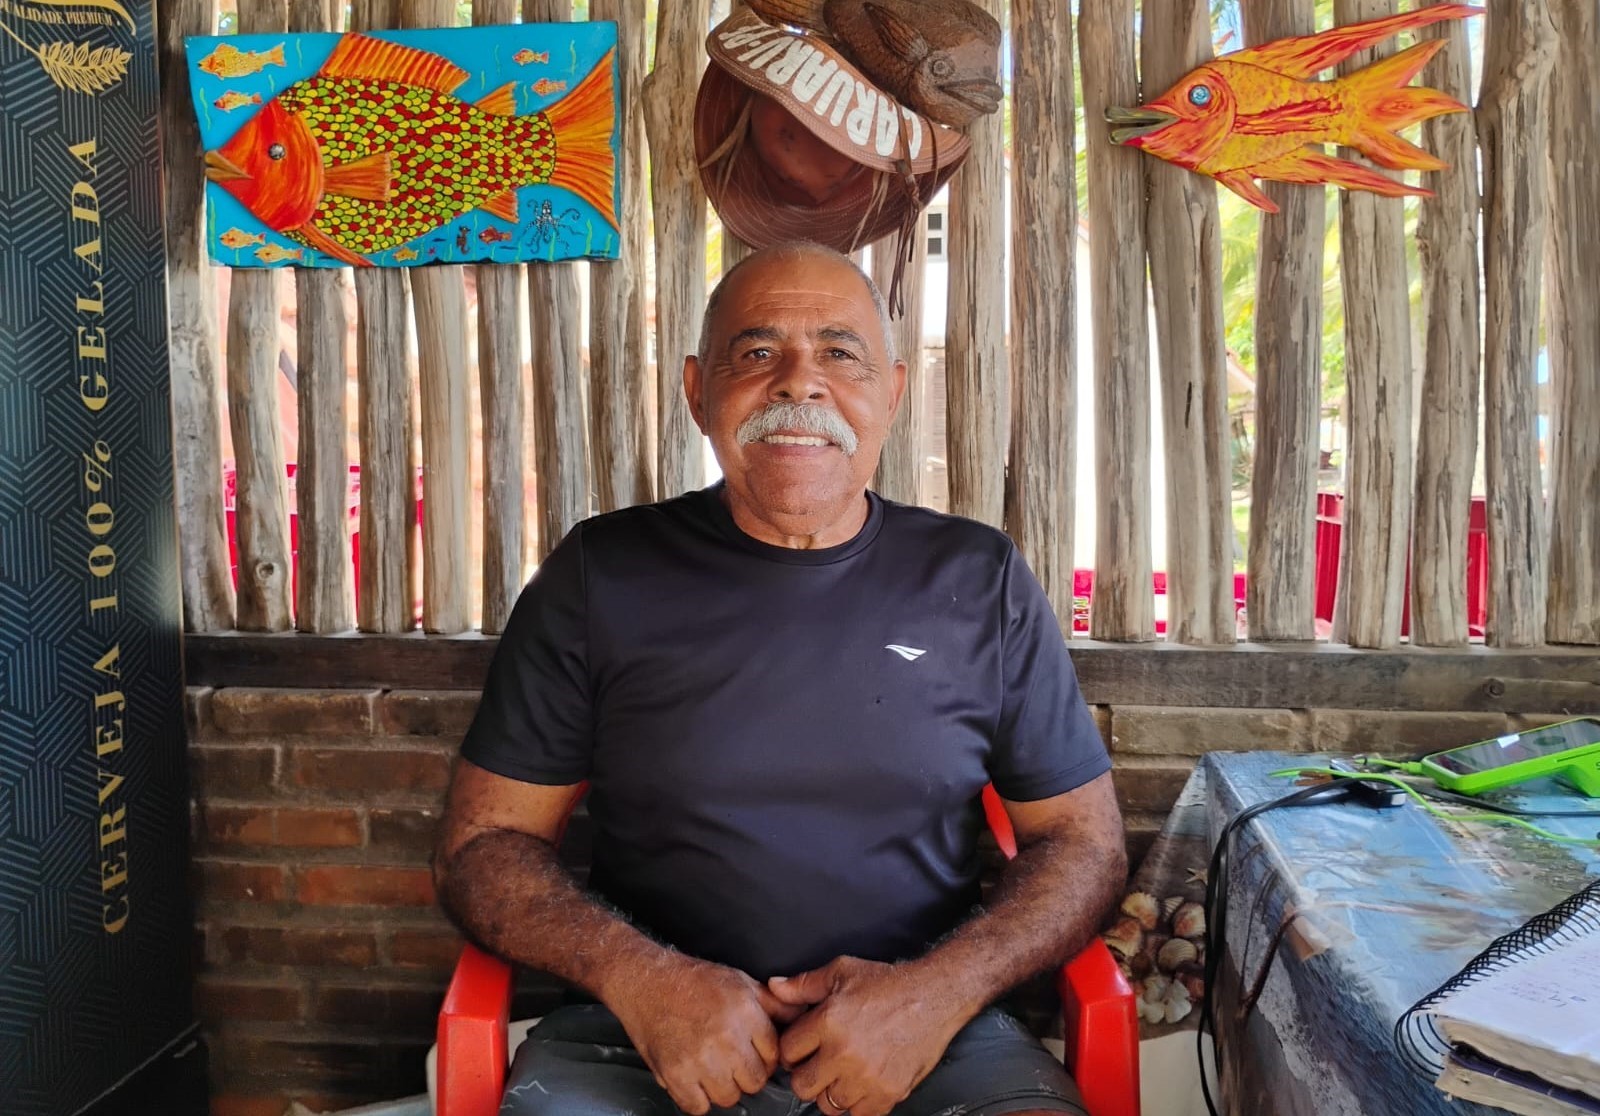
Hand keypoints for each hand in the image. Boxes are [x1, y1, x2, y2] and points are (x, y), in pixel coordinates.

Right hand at [607, 953, 791, 1113]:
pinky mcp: (675, 1073)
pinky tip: (694, 1078)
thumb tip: (802, 1017)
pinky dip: (696, 1098)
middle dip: (746, 1074)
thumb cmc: (692, 981)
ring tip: (711, 1067)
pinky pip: (698, 1107)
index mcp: (746, 1012)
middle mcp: (726, 1036)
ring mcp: (700, 1058)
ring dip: (722, 1088)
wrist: (647, 981)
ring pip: (728, 1097)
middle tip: (731, 1060)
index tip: (753, 1054)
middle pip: (755, 1081)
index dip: (764, 1058)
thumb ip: (774, 1004)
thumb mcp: (741, 982)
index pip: (774, 1057)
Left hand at [767, 956, 964, 1115]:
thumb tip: (774, 987)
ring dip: (832, 1091)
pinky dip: (858, 1105)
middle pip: (802, 1085)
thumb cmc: (889, 984)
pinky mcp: (888, 1093)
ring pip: (828, 1105)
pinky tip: (863, 1085)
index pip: (787, 1052)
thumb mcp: (842, 971)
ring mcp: (866, 1077)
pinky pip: (859, 1115)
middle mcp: (844, 1053)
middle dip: (807, 1075)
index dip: (793, 1050)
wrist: (935, 996)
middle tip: (820, 1064)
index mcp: (827, 1022)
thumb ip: (804, 984)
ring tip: (843, 1074)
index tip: (803, 1049)